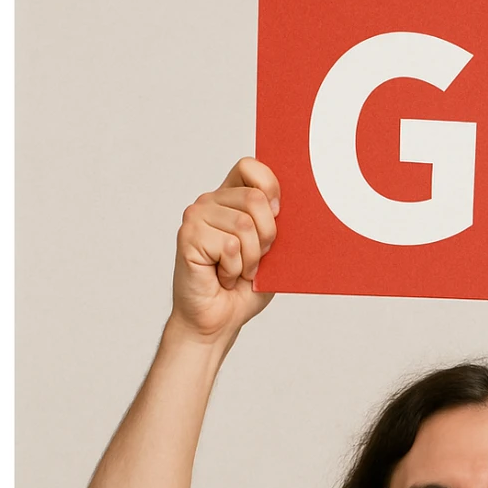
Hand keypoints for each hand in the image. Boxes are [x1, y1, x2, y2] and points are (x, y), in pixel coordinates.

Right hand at [171, 158, 280, 341]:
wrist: (217, 321)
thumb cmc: (243, 289)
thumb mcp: (271, 252)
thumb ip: (277, 224)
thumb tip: (299, 204)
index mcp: (230, 198)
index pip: (250, 166)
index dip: (270, 187)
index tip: (278, 215)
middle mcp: (211, 202)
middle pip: (255, 198)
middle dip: (267, 236)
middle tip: (254, 259)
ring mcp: (197, 217)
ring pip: (244, 225)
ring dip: (249, 259)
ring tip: (237, 270)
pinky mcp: (188, 236)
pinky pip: (229, 246)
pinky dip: (233, 269)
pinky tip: (221, 277)